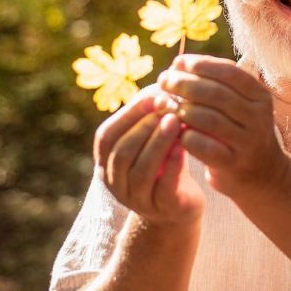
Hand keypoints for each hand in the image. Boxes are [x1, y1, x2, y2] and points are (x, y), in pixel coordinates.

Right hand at [94, 86, 203, 225]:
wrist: (177, 207)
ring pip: (141, 169)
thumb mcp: (151, 140)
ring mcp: (136, 199)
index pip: (107, 135)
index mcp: (106, 162)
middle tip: (166, 105)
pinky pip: (163, 187)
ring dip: (158, 142)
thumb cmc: (164, 164)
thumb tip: (162, 81)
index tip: (153, 94)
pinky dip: (172, 165)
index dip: (128, 114)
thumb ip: (150, 117)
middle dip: (144, 126)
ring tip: (175, 121)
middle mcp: (115, 182)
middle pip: (122, 151)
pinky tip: (184, 147)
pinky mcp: (161, 209)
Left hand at [155, 54, 288, 201]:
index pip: (230, 72)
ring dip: (182, 109)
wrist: (262, 175)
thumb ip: (216, 85)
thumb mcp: (239, 105)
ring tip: (164, 105)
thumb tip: (179, 63)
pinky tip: (176, 132)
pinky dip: (186, 136)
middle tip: (164, 81)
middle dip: (185, 84)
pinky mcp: (235, 164)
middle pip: (217, 94)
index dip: (201, 65)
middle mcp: (259, 117)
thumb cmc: (239, 131)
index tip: (177, 63)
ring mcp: (249, 142)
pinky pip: (205, 146)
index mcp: (260, 97)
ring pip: (210, 119)